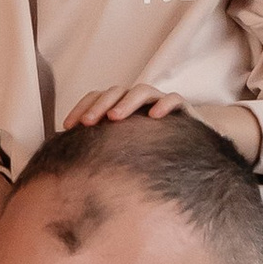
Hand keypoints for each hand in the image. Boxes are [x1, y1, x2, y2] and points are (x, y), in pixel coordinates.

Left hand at [58, 87, 260, 163]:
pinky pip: (175, 99)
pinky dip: (165, 105)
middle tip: (87, 123)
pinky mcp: (184, 109)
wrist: (195, 150)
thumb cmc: (152, 153)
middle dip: (100, 105)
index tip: (68, 126)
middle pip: (116, 91)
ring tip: (115, 117)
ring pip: (142, 91)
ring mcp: (160, 102)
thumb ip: (104, 154)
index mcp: (122, 106)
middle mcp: (139, 101)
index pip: (98, 97)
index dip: (82, 107)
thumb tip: (72, 172)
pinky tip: (155, 116)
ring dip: (127, 102)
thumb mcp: (125, 153)